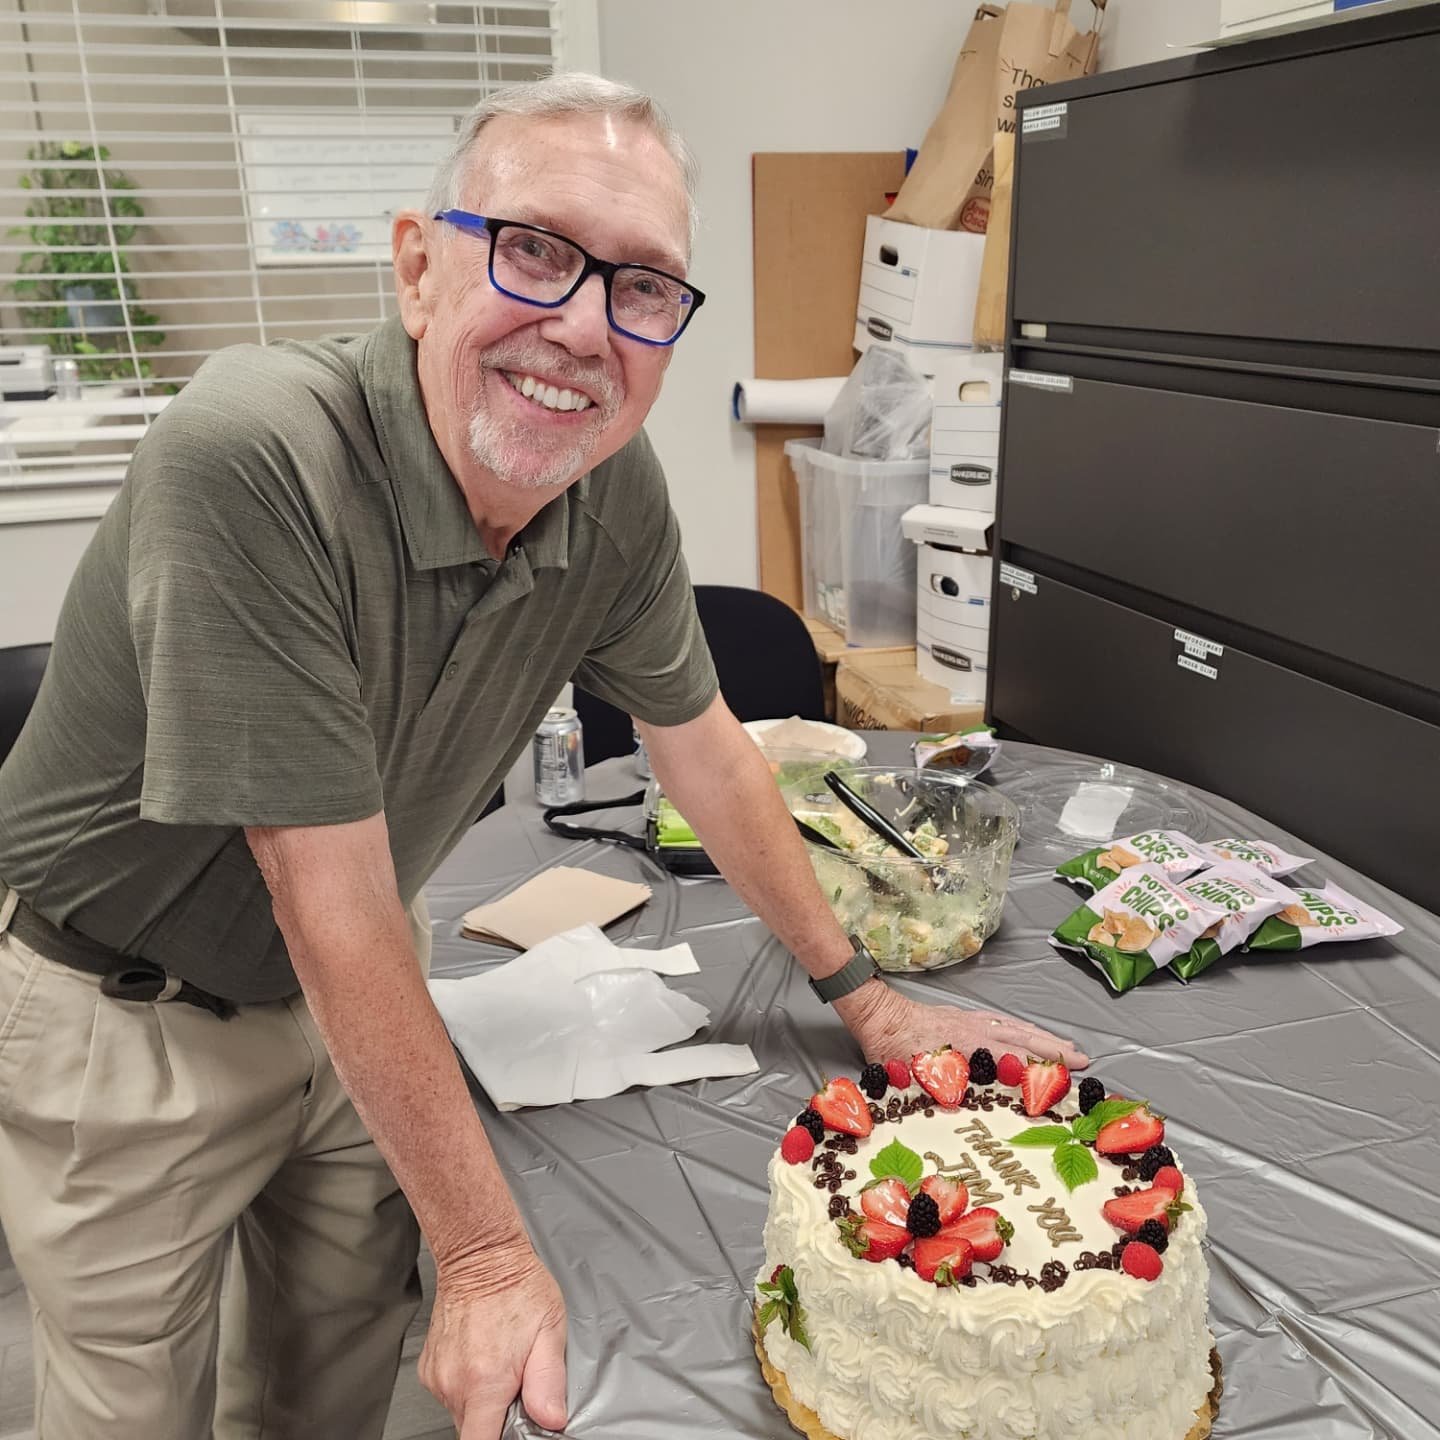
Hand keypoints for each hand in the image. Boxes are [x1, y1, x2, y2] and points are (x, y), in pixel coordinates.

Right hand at [419, 1242, 567, 1438]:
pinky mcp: (428, 1368)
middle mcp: (455, 1383)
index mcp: (485, 1381)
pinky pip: (449, 1393)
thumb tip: (552, 1419)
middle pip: (473, 1430)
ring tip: (500, 1366)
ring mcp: (438, 1376)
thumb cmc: (517, 1285)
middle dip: (495, 1420)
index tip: (511, 1432)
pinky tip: (482, 1358)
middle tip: (515, 1387)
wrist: (480, 1254)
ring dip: (482, 1402)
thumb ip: (549, 1382)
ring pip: (461, 1412)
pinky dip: (466, 1386)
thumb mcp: (549, 1330)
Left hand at [836, 981, 1088, 1070]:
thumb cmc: (888, 1049)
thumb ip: (940, 1088)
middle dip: (1054, 1050)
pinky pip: (1001, 1020)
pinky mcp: (963, 1016)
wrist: (876, 1014)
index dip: (1039, 1067)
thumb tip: (964, 1106)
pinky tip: (1030, 1033)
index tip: (1067, 1074)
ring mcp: (969, 1021)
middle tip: (1084, 1061)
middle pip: (1021, 1039)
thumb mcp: (910, 1077)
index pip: (1010, 1056)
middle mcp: (973, 1030)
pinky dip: (1021, 1027)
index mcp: (964, 1046)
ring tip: (1069, 1048)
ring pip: (1014, 1027)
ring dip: (1043, 1037)